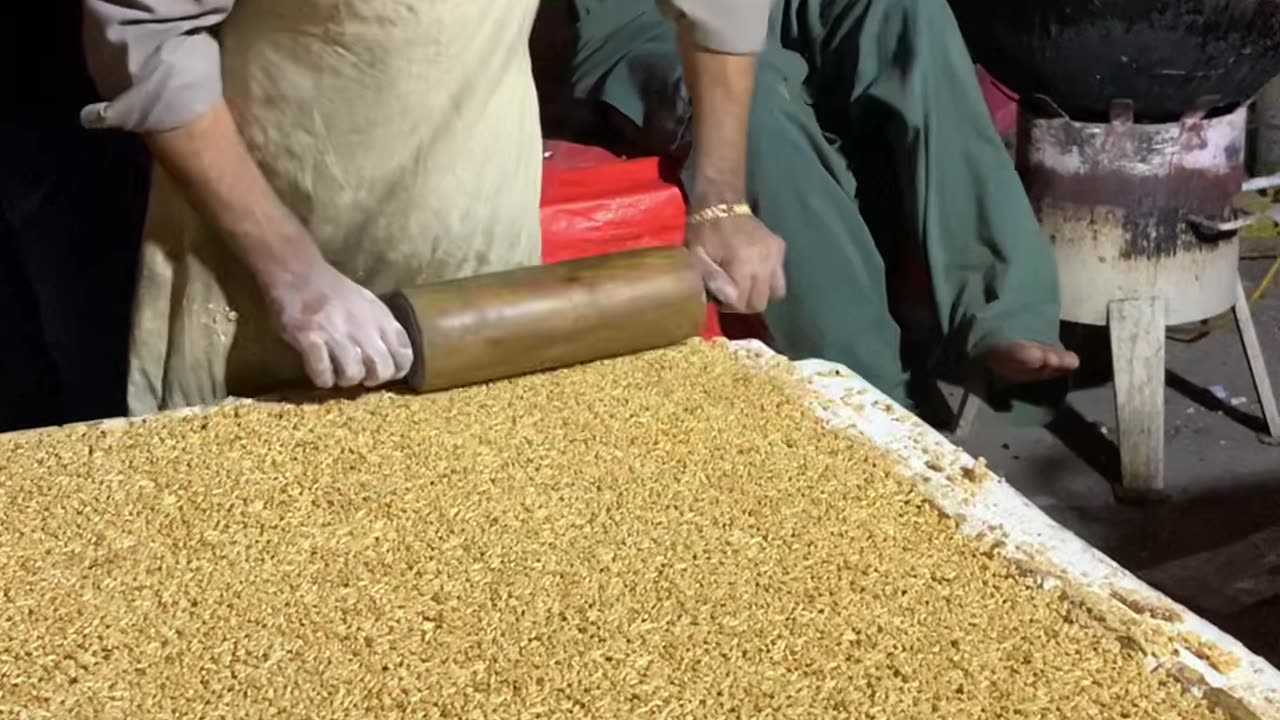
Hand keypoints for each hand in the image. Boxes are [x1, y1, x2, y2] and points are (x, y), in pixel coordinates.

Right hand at [264, 259, 414, 389]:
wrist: (297, 271)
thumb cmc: (333, 290)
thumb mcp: (367, 303)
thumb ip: (381, 327)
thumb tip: (392, 358)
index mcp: (381, 317)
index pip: (404, 354)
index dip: (398, 370)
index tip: (386, 373)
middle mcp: (363, 326)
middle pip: (382, 369)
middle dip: (372, 380)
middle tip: (359, 376)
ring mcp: (336, 333)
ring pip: (353, 374)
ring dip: (345, 380)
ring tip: (337, 374)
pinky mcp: (310, 339)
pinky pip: (323, 373)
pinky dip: (322, 378)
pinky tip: (320, 372)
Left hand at [687, 215, 785, 313]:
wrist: (721, 201)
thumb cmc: (704, 229)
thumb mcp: (697, 255)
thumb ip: (712, 279)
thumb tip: (729, 299)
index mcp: (744, 262)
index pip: (744, 302)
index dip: (729, 305)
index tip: (718, 297)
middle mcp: (766, 261)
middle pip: (761, 302)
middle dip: (744, 304)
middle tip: (730, 293)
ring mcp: (776, 254)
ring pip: (776, 292)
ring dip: (760, 294)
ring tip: (744, 285)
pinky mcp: (780, 248)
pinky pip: (779, 276)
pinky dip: (768, 280)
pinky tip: (753, 271)